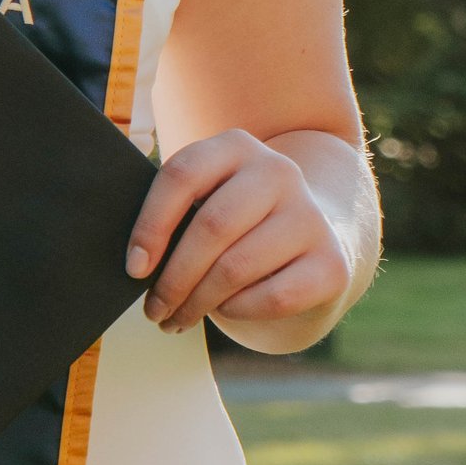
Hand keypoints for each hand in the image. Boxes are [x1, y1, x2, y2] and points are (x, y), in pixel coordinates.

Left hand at [125, 129, 354, 341]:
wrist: (314, 238)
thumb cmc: (239, 224)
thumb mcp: (209, 200)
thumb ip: (177, 216)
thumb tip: (138, 264)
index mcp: (235, 146)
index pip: (182, 175)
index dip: (151, 225)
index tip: (134, 268)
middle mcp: (278, 170)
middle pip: (211, 226)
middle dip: (173, 278)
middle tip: (153, 310)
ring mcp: (310, 214)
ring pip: (237, 266)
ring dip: (198, 302)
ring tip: (178, 318)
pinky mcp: (331, 262)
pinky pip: (273, 296)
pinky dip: (239, 311)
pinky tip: (225, 310)